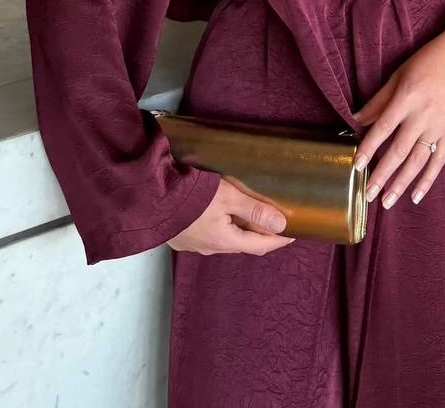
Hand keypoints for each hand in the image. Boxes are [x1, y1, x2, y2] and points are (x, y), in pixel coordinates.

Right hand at [167, 175, 297, 254]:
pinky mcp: (182, 238)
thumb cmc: (192, 197)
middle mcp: (211, 248)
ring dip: (240, 231)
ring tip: (250, 217)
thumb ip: (255, 210)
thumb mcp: (228, 196)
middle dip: (261, 235)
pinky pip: (210, 236)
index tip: (294, 234)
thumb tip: (282, 224)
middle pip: (244, 244)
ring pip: (226, 240)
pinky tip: (221, 216)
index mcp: (225, 241)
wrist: (151, 199)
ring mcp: (195, 245)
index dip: (279, 240)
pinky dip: (223, 228)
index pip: (261, 245)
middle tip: (275, 222)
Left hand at [352, 18, 444, 209]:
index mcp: (407, 97)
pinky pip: (438, 161)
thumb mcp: (398, 75)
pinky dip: (427, 180)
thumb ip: (379, 100)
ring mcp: (440, 126)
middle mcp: (423, 115)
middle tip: (367, 194)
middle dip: (381, 175)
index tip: (356, 165)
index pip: (383, 128)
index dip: (368, 148)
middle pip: (399, 151)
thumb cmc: (427, 62)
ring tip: (386, 201)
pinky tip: (415, 196)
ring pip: (418, 161)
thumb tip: (357, 120)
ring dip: (401, 184)